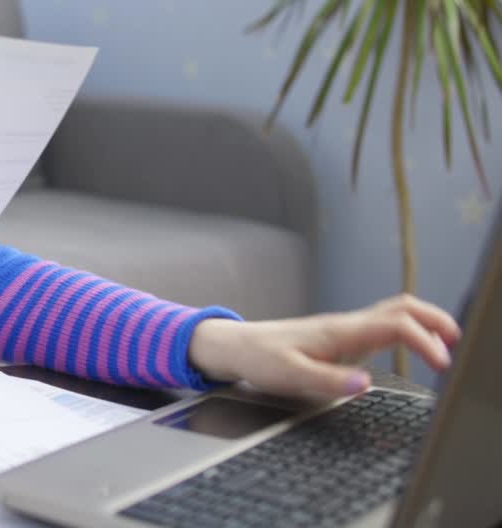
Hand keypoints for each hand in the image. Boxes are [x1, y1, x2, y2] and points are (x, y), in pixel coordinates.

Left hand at [188, 294, 460, 400]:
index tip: (439, 363)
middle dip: (434, 320)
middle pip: (402, 308)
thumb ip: (329, 380)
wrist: (236, 347)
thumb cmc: (260, 359)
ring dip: (424, 322)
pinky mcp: (341, 336)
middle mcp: (346, 325)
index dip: (424, 340)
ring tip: (446, 345)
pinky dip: (409, 329)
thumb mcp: (290, 376)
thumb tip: (366, 384)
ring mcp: (345, 328)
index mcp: (340, 332)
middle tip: (456, 343)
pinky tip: (414, 345)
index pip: (395, 324)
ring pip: (394, 312)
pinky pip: (383, 324)